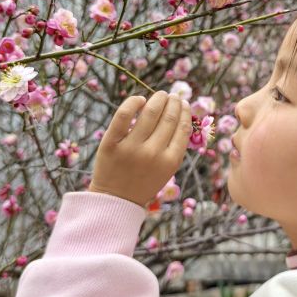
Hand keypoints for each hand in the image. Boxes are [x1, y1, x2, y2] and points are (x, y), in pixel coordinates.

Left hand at [87, 91, 192, 207]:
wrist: (115, 200)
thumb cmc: (144, 182)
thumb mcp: (167, 170)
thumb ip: (175, 147)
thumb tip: (181, 116)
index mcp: (170, 161)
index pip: (183, 128)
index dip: (185, 112)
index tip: (184, 103)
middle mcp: (153, 153)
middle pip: (168, 118)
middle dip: (173, 103)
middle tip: (173, 96)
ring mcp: (131, 148)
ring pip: (149, 113)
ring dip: (158, 99)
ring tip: (160, 95)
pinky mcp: (111, 143)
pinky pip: (123, 115)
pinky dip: (133, 102)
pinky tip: (139, 100)